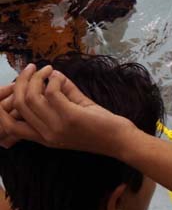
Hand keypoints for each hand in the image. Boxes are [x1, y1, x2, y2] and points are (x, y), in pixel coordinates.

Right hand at [0, 64, 133, 154]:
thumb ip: (61, 94)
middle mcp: (46, 135)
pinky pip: (51, 91)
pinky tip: (61, 77)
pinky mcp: (70, 117)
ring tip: (47, 69)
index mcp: (43, 137)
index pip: (9, 125)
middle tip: (31, 68)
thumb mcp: (74, 112)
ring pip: (31, 97)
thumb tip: (52, 74)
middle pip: (18, 104)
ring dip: (37, 77)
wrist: (121, 141)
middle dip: (21, 82)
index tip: (15, 83)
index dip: (3, 104)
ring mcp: (57, 127)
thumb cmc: (99, 127)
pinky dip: (54, 80)